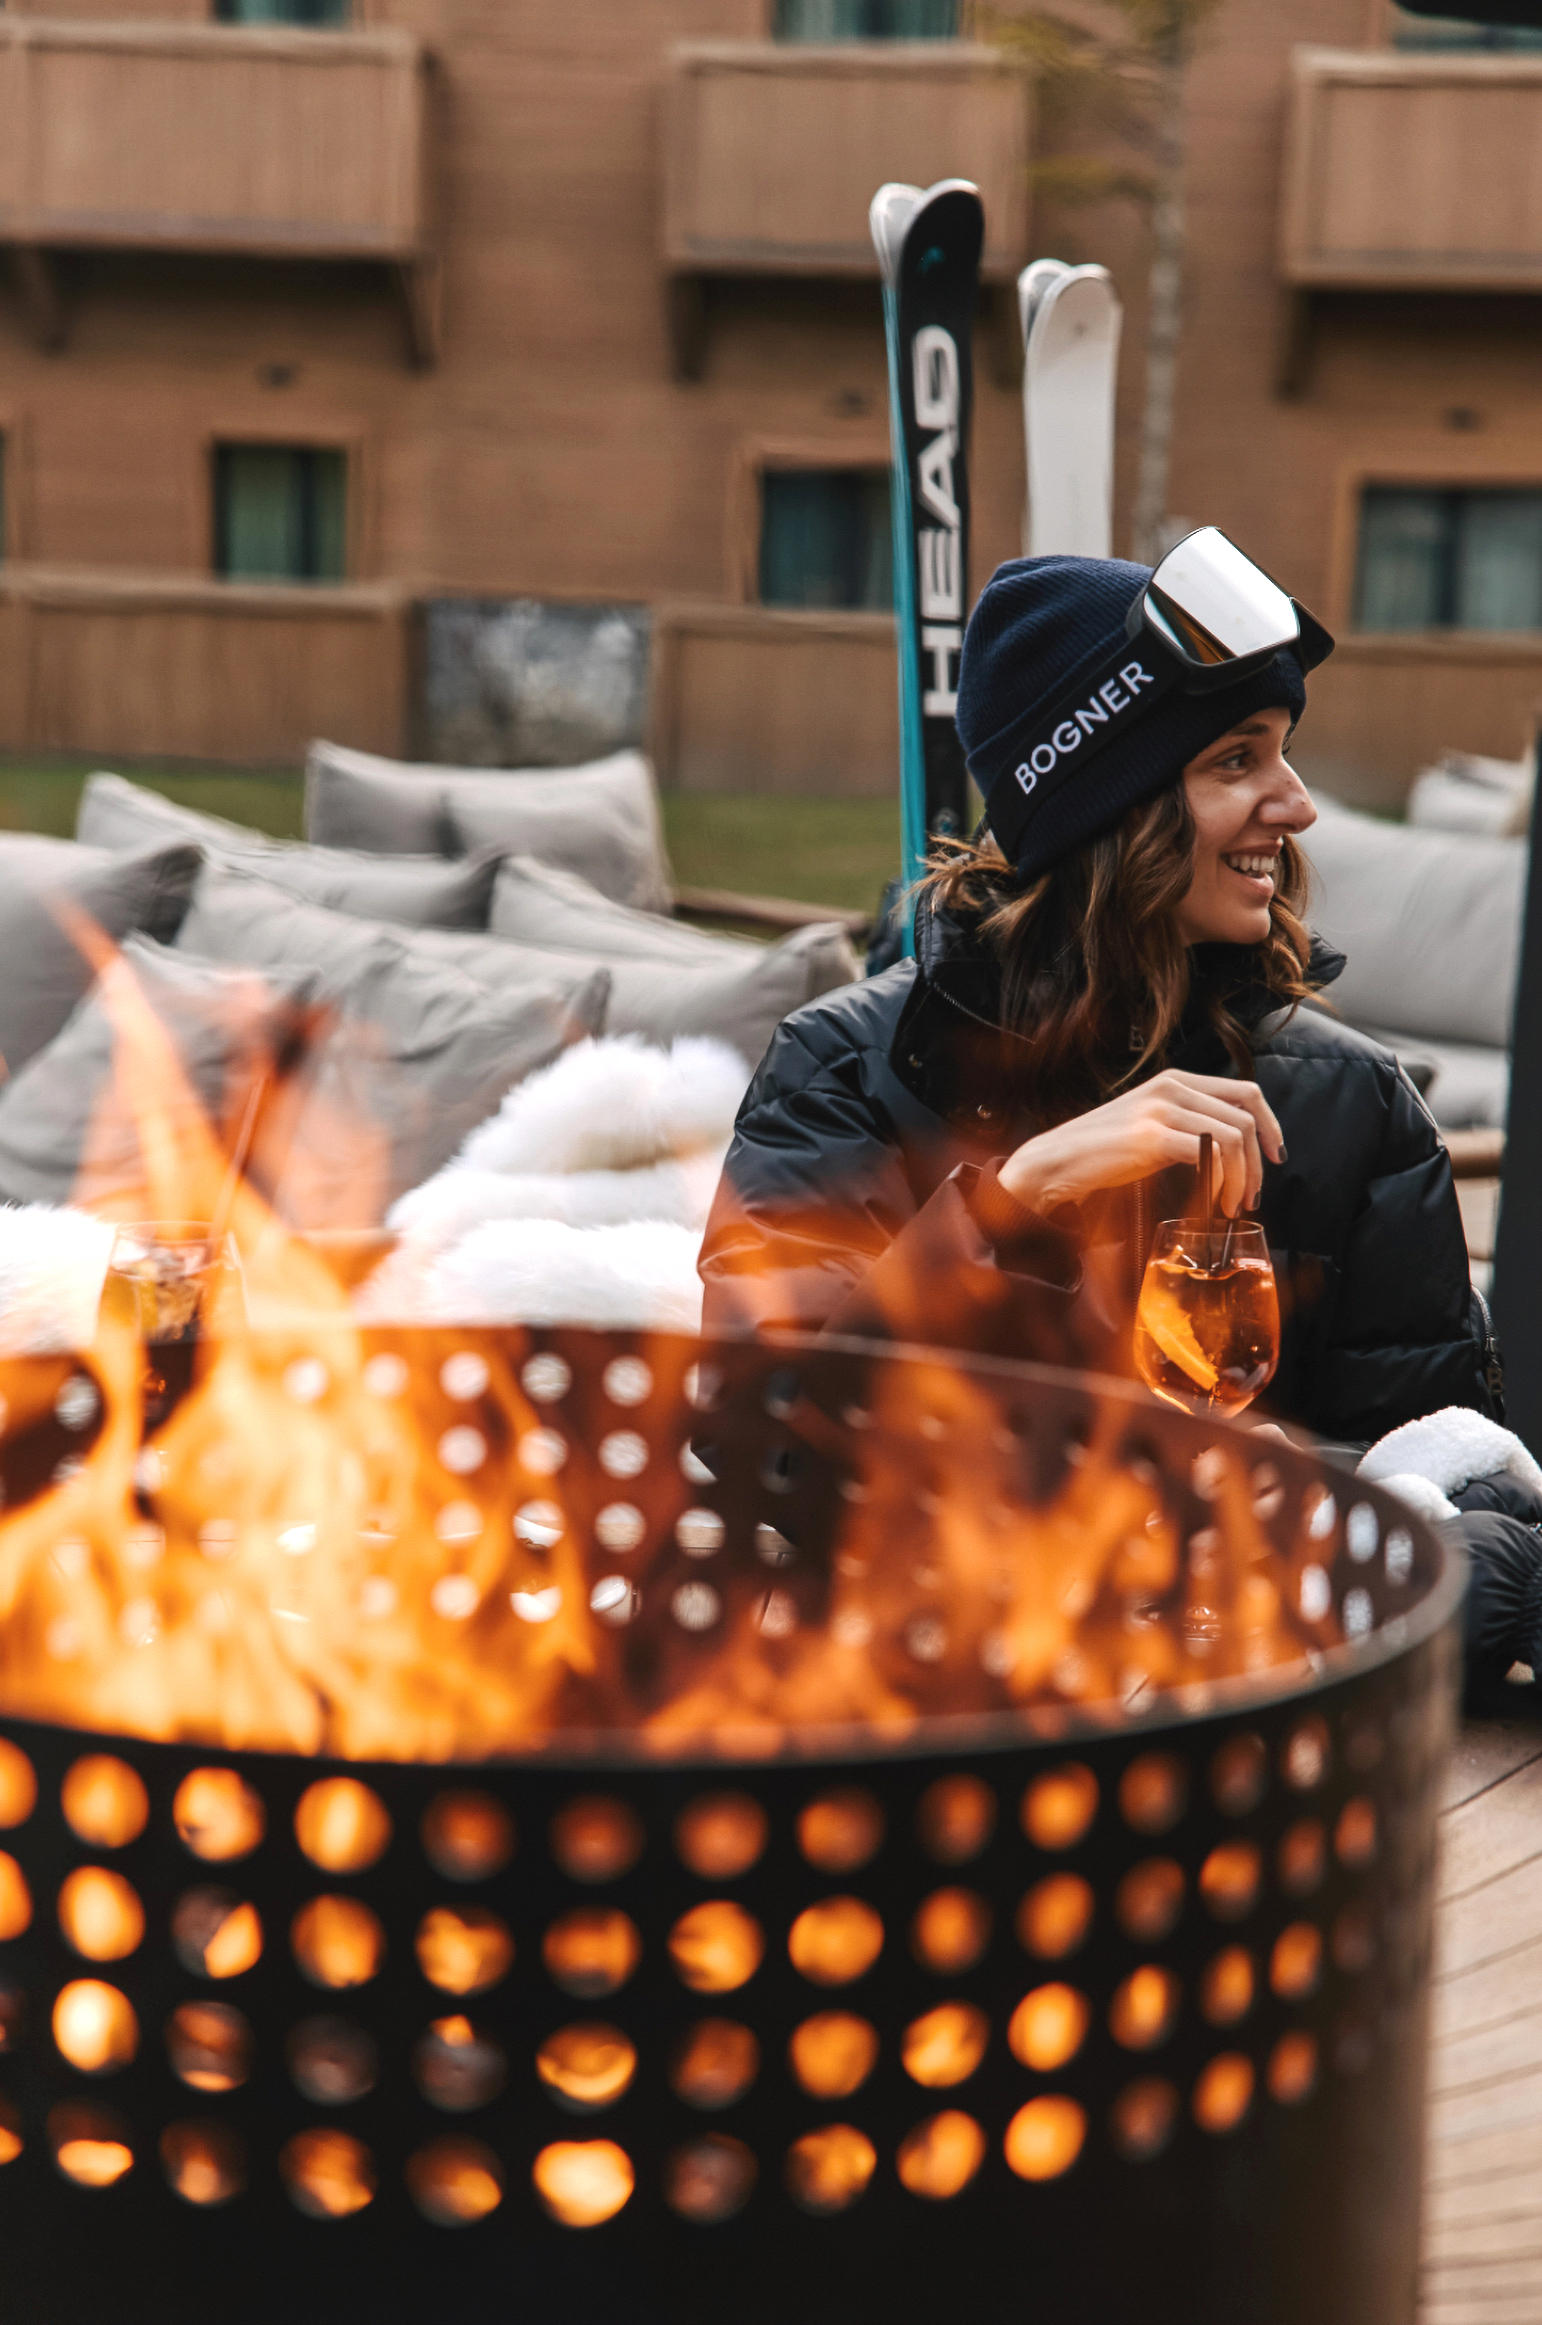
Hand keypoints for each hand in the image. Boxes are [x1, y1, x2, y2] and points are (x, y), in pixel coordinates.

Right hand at [997, 1069, 1284, 1219]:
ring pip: (1234, 1137)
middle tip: (1250, 1196)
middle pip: (1246, 1117)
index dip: (1270, 1125)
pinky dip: (1220, 1182)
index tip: (1275, 1157)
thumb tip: (1232, 1147)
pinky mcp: (1151, 1137)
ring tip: (1229, 1204)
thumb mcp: (1151, 1124)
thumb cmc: (1102, 1152)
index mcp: (1175, 1080)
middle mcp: (1171, 1087)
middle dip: (1257, 1164)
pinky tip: (1213, 1201)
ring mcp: (1161, 1110)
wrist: (1056, 1161)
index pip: (1246, 1091)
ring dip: (1241, 1178)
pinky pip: (1209, 1154)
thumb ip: (1187, 1123)